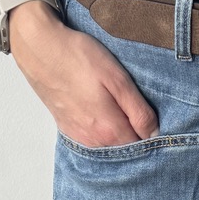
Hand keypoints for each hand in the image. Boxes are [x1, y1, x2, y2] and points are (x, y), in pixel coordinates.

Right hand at [9, 0, 159, 146]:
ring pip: (110, 148)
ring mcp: (80, 138)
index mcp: (110, 130)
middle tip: (144, 118)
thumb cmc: (78, 57)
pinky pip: (94, 142)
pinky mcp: (70, 130)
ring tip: (125, 116)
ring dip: (121, 138)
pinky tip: (106, 119)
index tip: (159, 123)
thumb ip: (138, 110)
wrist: (39, 49)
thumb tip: (154, 133)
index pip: (143, 147)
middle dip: (139, 140)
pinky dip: (105, 136)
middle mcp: (94, 141)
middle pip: (127, 150)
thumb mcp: (117, 78)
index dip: (154, 137)